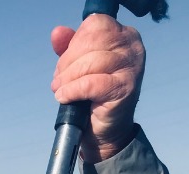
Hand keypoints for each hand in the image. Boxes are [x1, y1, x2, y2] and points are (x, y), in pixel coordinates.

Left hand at [50, 14, 144, 161]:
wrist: (103, 133)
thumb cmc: (93, 98)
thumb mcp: (79, 67)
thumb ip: (69, 47)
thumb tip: (57, 33)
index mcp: (123, 35)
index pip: (95, 24)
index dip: (74, 43)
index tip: (65, 64)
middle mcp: (131, 46)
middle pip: (90, 41)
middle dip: (67, 62)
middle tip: (59, 80)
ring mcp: (131, 67)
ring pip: (89, 62)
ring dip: (67, 78)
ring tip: (60, 90)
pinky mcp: (124, 88)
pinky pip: (90, 83)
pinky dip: (72, 91)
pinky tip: (65, 97)